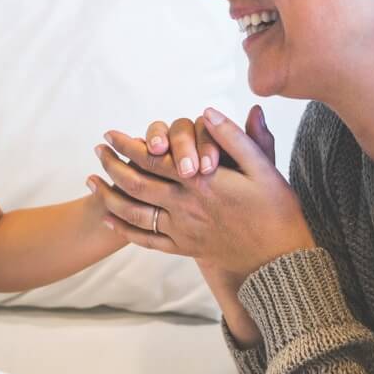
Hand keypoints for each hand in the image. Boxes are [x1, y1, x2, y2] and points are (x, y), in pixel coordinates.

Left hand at [88, 106, 314, 280]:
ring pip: (135, 213)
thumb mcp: (263, 167)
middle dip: (111, 165)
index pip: (154, 159)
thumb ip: (234, 137)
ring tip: (91, 181)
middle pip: (136, 184)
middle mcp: (186, 206)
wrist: (282, 261)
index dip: (128, 145)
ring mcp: (183, 230)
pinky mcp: (185, 248)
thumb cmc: (276, 209)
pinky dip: (125, 230)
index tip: (110, 133)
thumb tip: (207, 111)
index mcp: (201, 182)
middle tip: (96, 151)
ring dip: (109, 195)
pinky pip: (148, 240)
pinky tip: (111, 219)